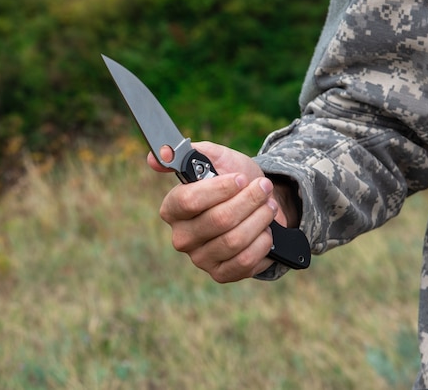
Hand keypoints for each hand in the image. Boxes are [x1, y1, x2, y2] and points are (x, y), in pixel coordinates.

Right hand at [147, 141, 287, 282]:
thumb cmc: (234, 180)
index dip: (220, 189)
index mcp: (172, 209)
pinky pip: (245, 261)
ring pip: (235, 240)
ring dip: (259, 219)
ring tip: (268, 206)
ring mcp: (200, 258)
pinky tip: (265, 230)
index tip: (241, 179)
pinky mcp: (221, 274)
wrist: (258, 204)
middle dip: (249, 200)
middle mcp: (181, 237)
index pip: (189, 201)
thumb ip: (189, 153)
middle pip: (218, 220)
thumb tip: (159, 155)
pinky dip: (262, 243)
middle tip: (264, 188)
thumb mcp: (216, 159)